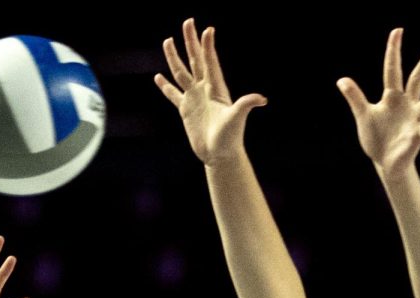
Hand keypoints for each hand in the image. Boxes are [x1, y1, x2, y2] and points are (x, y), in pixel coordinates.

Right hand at [153, 18, 266, 164]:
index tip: (207, 30)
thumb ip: (246, 105)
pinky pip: (173, 94)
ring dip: (174, 57)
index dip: (208, 46)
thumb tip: (261, 99)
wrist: (219, 154)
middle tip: (188, 21)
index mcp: (216, 88)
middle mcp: (205, 89)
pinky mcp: (185, 110)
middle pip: (195, 60)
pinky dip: (165, 86)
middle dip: (191, 41)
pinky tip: (158, 77)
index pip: (210, 62)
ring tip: (168, 41)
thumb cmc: (230, 137)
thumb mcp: (238, 119)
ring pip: (181, 72)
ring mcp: (194, 98)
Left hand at [337, 29, 419, 178]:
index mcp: (392, 97)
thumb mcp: (363, 115)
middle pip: (417, 79)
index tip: (397, 31)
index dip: (393, 51)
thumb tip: (341, 79)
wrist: (384, 160)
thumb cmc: (376, 136)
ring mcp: (414, 119)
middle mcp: (407, 104)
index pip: (392, 70)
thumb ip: (355, 97)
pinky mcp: (417, 136)